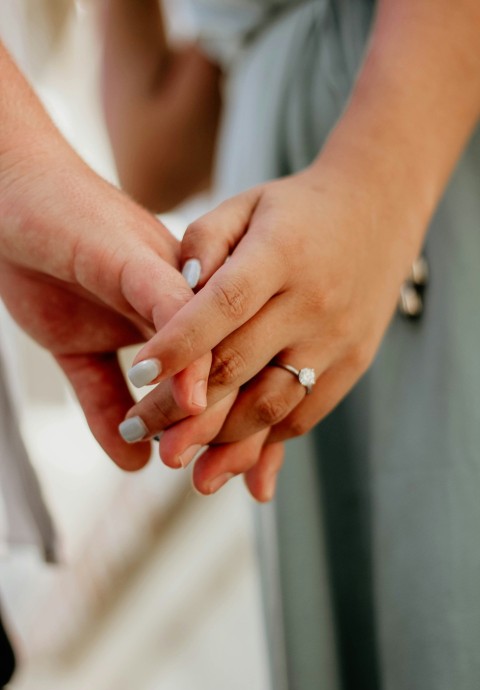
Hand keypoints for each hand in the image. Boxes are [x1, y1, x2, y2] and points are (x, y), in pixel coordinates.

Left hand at [0, 139, 209, 469]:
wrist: (6, 193)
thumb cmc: (68, 208)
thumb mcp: (126, 256)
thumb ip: (165, 311)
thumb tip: (197, 389)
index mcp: (187, 285)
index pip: (217, 348)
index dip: (217, 391)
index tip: (210, 431)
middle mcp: (163, 312)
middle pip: (192, 378)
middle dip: (194, 422)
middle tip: (188, 460)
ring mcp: (123, 331)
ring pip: (152, 394)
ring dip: (160, 430)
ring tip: (164, 462)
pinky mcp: (80, 346)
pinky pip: (100, 393)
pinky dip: (112, 426)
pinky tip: (126, 457)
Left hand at [123, 160, 424, 491]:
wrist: (378, 211)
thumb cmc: (296, 210)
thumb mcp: (245, 206)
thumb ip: (202, 244)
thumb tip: (174, 302)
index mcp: (281, 254)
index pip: (222, 307)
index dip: (177, 345)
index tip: (135, 374)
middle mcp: (313, 303)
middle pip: (238, 368)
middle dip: (181, 409)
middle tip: (137, 432)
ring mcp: (337, 340)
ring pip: (271, 406)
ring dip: (221, 442)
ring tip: (178, 462)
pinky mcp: (353, 365)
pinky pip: (303, 416)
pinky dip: (263, 443)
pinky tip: (229, 462)